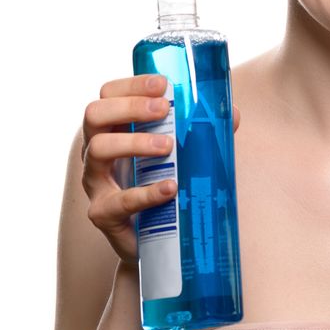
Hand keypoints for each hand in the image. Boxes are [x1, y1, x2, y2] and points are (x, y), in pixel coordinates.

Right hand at [80, 74, 240, 265]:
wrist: (158, 245)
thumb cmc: (166, 187)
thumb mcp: (182, 156)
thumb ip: (201, 134)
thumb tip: (233, 114)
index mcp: (113, 129)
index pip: (108, 94)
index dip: (131, 85)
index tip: (162, 84)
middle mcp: (96, 151)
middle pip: (95, 115)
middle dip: (129, 106)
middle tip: (164, 110)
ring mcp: (96, 183)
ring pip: (99, 150)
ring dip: (134, 142)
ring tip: (168, 146)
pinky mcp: (103, 214)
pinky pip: (118, 201)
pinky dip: (145, 193)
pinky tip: (170, 188)